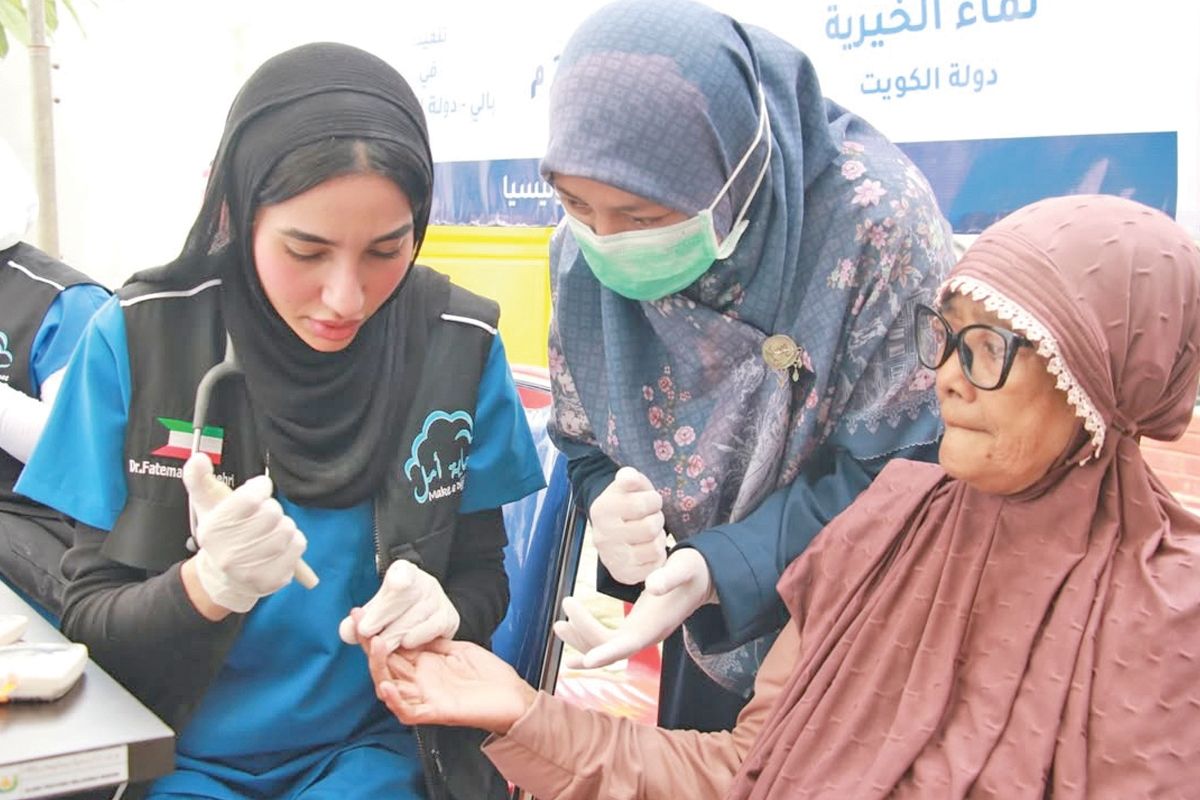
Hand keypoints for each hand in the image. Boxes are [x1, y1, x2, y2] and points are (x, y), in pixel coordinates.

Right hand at [183, 452, 306, 612]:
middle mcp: (229, 553)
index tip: (259, 489)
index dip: (260, 488)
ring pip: (287, 529)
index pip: (250, 498)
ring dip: (283, 524)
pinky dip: (294, 540)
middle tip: (262, 515)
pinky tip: (280, 544)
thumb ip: (199, 478)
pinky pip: (298, 545)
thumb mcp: (206, 506)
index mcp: (213, 529)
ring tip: (270, 530)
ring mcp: (251, 569)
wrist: (224, 578)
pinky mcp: (273, 579)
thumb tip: (198, 458)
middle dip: (271, 508)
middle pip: (272, 512)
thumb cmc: (221, 534)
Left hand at [339, 559, 459, 650]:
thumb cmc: (393, 612)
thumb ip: (358, 620)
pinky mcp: (449, 617)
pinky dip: (416, 637)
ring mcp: (439, 599)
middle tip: (366, 633)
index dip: (390, 591)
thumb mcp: (373, 611)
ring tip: (381, 644)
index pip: (398, 576)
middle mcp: (425, 581)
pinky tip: (405, 643)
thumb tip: (347, 631)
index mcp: (404, 571)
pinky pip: (431, 628)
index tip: (371, 614)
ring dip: (394, 634)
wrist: (423, 614)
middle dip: (380, 618)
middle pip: (401, 599)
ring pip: (414, 617)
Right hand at [366, 635, 535, 734]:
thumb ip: (434, 641)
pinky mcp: (436, 711)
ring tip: (376, 645)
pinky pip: (407, 711)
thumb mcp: (458, 648)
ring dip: (379, 668)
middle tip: (361, 624)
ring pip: (389, 687)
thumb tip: (411, 626)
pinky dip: (394, 700)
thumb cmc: (488, 675)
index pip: (391, 649)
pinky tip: (386, 685)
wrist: (512, 695)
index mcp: (423, 665)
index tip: (360, 614)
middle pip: (384, 665)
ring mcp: (425, 697)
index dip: (374, 633)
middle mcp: (419, 682)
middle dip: (369, 645)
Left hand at [553, 547, 714, 669]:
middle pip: (609, 647)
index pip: (628, 644)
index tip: (587, 660)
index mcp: (656, 625)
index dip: (608, 653)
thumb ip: (669, 576)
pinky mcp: (636, 630)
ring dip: (581, 641)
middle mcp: (646, 637)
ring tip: (558, 626)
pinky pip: (608, 645)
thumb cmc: (692, 571)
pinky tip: (572, 660)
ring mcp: (640, 636)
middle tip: (563, 614)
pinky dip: (589, 647)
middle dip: (584, 636)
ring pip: (606, 648)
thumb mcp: (684, 566)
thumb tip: (651, 586)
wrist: (702, 580)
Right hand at [590, 466, 667, 583]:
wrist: (613, 531)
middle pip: (650, 528)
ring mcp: (612, 559)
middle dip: (657, 519)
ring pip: (655, 548)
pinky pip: (655, 565)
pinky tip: (649, 547)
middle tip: (651, 517)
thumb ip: (631, 478)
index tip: (650, 500)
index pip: (641, 505)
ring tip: (651, 532)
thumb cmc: (627, 503)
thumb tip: (628, 476)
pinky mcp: (623, 575)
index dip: (653, 500)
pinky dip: (658, 555)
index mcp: (602, 509)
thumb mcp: (629, 486)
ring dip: (659, 538)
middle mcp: (602, 537)